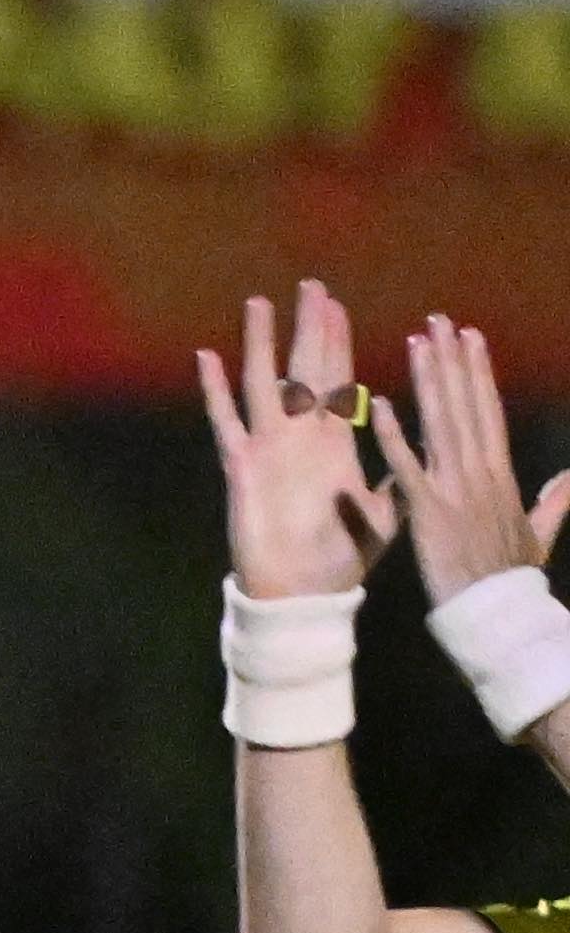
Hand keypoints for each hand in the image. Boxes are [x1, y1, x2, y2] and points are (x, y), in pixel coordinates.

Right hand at [214, 277, 392, 598]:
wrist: (302, 592)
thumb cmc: (342, 557)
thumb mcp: (385, 512)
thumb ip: (397, 478)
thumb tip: (420, 451)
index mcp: (332, 443)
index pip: (335, 380)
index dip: (336, 342)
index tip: (337, 306)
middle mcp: (299, 437)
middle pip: (304, 368)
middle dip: (309, 327)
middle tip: (311, 287)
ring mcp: (268, 447)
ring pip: (264, 382)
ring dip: (262, 343)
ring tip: (261, 303)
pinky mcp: (241, 465)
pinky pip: (226, 420)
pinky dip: (216, 390)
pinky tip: (208, 357)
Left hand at [404, 313, 565, 593]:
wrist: (495, 612)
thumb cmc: (512, 575)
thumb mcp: (539, 530)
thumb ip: (554, 498)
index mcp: (500, 471)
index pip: (487, 409)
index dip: (478, 372)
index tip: (470, 337)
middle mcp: (480, 470)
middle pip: (464, 404)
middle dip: (452, 360)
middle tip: (437, 320)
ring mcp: (455, 487)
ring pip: (439, 422)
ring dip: (427, 380)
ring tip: (416, 342)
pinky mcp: (429, 509)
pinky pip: (406, 466)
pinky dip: (393, 435)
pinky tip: (379, 404)